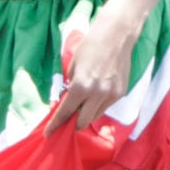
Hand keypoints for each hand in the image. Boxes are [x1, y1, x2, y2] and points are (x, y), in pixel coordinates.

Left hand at [46, 0, 143, 134]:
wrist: (116, 34)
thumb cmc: (90, 45)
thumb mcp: (73, 66)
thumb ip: (71, 86)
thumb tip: (68, 101)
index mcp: (81, 86)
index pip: (65, 112)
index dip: (55, 125)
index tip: (48, 134)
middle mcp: (97, 94)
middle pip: (82, 121)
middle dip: (73, 123)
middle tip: (67, 120)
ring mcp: (111, 95)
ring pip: (96, 116)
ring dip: (87, 114)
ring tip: (83, 104)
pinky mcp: (121, 92)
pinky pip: (106, 106)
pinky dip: (98, 105)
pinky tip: (96, 94)